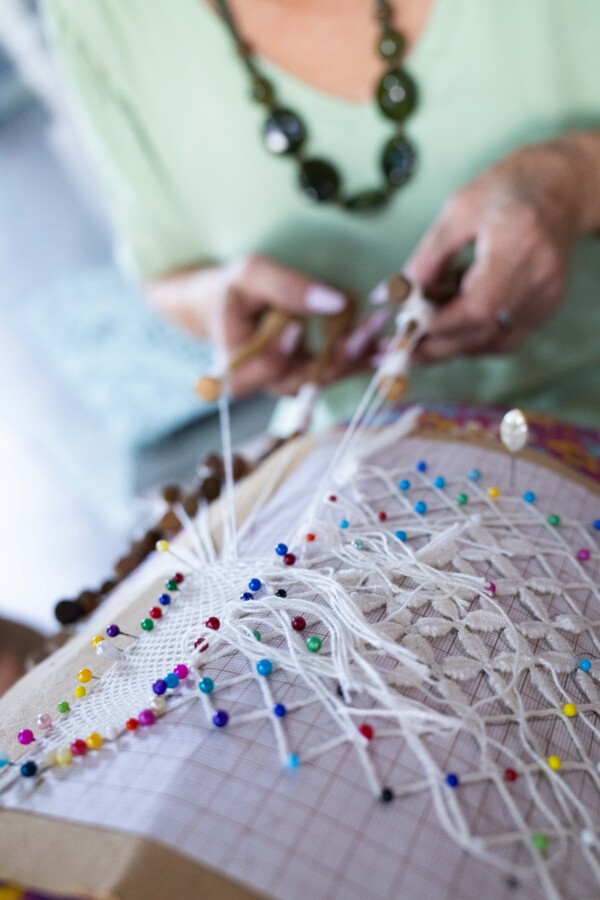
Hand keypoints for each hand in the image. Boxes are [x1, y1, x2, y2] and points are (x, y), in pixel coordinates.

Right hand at [147, 255, 384, 396]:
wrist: (234, 305)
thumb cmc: (236, 289)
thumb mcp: (251, 276)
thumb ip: (287, 286)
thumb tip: (336, 302)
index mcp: (238, 365)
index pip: (263, 366)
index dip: (280, 350)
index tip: (296, 326)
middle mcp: (266, 384)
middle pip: (303, 380)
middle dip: (338, 355)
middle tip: (367, 328)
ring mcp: (291, 383)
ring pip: (326, 377)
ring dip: (356, 355)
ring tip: (381, 328)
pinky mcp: (310, 376)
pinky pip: (338, 371)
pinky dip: (360, 356)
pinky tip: (382, 340)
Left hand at [404, 140, 585, 362]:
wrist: (559, 188)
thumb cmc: (506, 190)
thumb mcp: (457, 211)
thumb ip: (426, 257)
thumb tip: (394, 295)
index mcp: (518, 243)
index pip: (479, 306)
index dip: (440, 324)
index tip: (406, 327)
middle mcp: (538, 276)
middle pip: (483, 330)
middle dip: (438, 344)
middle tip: (402, 346)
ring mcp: (546, 296)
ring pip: (492, 341)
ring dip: (453, 344)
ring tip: (422, 334)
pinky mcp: (547, 307)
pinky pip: (506, 339)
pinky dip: (475, 339)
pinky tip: (452, 329)